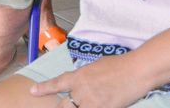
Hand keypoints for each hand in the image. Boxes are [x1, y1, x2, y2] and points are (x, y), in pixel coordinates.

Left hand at [30, 54, 150, 107]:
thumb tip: (82, 84)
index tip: (32, 92)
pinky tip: (100, 105)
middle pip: (64, 107)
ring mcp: (91, 102)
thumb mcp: (97, 66)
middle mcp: (81, 90)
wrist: (136, 70)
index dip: (44, 89)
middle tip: (68, 106)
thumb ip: (86, 77)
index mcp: (79, 76)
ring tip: (92, 102)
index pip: (57, 84)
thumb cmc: (120, 65)